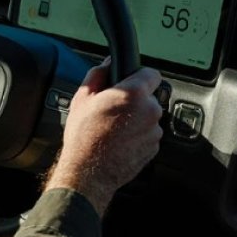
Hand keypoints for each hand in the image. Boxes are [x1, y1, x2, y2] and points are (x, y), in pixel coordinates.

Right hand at [44, 58, 163, 215]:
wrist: (88, 172)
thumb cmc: (84, 137)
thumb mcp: (82, 99)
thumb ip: (98, 74)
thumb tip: (107, 63)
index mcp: (133, 93)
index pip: (151, 73)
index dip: (139, 76)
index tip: (130, 82)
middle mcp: (149, 111)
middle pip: (148, 97)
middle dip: (134, 101)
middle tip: (114, 110)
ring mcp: (154, 131)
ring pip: (148, 117)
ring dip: (136, 120)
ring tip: (114, 129)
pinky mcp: (154, 148)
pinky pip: (148, 134)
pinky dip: (138, 136)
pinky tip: (120, 141)